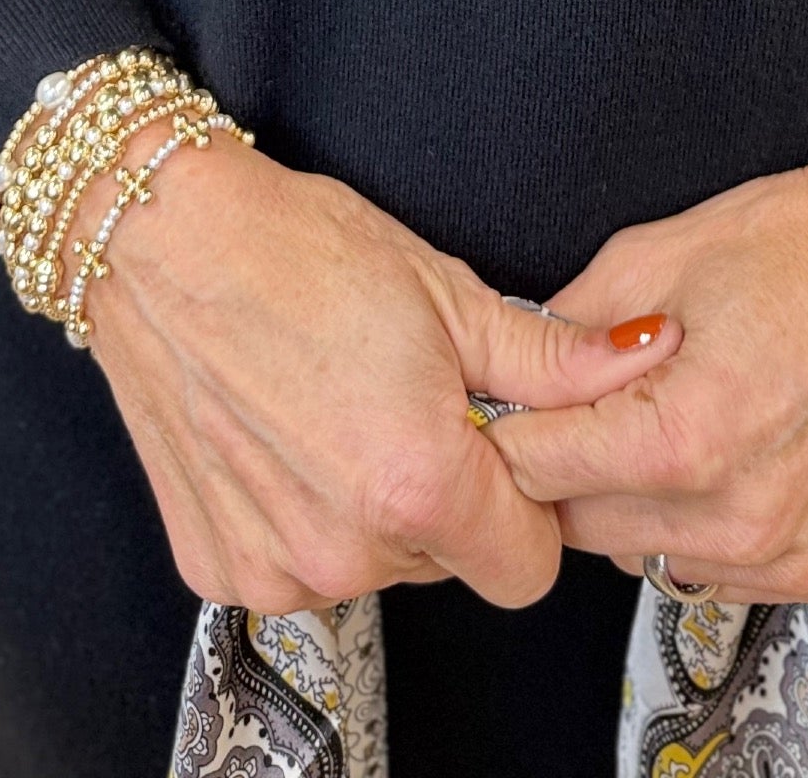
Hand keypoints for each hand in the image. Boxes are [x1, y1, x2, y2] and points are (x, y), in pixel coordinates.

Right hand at [76, 126, 678, 613]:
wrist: (160, 239)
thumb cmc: (299, 250)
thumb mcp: (447, 292)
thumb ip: (554, 359)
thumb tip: (647, 358)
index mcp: (419, 485)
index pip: (529, 568)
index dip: (526, 499)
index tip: (496, 439)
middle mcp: (344, 551)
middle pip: (449, 562)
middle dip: (448, 494)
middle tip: (406, 398)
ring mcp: (274, 569)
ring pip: (374, 566)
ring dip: (374, 508)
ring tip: (339, 407)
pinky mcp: (217, 568)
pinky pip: (298, 567)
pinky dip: (302, 516)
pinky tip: (283, 436)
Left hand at [487, 152, 807, 602]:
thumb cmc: (790, 244)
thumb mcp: (651, 257)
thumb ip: (563, 331)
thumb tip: (502, 374)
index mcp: (686, 438)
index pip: (539, 470)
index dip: (512, 427)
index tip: (509, 402)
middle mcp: (738, 515)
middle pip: (581, 525)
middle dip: (568, 465)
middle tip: (591, 403)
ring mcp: (785, 552)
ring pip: (642, 554)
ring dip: (632, 500)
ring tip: (666, 419)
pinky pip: (710, 569)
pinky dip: (695, 523)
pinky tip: (722, 454)